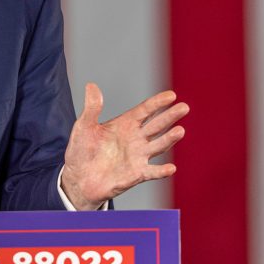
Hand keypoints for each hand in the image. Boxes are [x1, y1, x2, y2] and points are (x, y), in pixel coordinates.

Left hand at [61, 83, 187, 210]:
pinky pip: (152, 172)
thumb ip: (92, 108)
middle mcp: (136, 139)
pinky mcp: (136, 174)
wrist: (79, 178)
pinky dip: (161, 171)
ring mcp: (138, 156)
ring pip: (158, 146)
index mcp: (125, 124)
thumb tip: (91, 85)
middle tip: (184, 107)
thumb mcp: (84, 126)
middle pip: (157, 125)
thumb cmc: (82, 150)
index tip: (171, 95)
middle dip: (170, 116)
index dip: (157, 103)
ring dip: (169, 139)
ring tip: (180, 130)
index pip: (145, 110)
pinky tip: (171, 168)